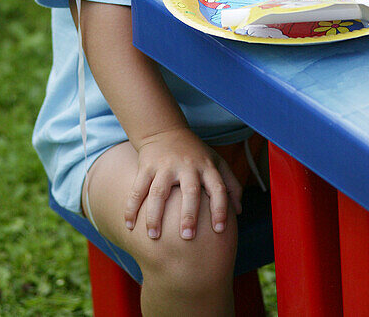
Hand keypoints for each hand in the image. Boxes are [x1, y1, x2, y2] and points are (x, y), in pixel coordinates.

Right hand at [125, 127, 241, 241]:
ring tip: (154, 237)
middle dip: (189, 214)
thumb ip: (231, 184)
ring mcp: (165, 165)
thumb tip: (239, 211)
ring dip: (155, 215)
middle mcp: (188, 165)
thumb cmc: (196, 153)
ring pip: (159, 192)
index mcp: (207, 167)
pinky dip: (132, 208)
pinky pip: (138, 189)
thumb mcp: (217, 162)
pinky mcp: (146, 166)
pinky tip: (129, 226)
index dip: (221, 209)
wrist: (165, 130)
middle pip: (190, 191)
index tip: (220, 230)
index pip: (218, 188)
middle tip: (187, 237)